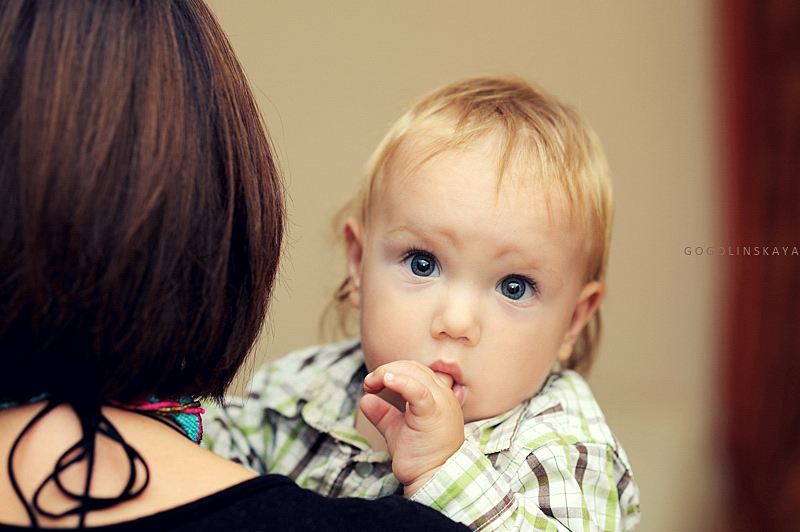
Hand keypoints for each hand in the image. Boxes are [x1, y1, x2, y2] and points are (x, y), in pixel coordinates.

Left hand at [360, 360, 464, 496]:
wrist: (431, 478)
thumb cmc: (419, 456)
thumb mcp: (397, 429)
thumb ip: (383, 413)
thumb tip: (365, 400)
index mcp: (438, 396)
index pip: (415, 370)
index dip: (392, 371)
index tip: (372, 384)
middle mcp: (443, 395)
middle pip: (413, 367)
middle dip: (386, 370)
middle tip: (369, 384)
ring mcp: (440, 402)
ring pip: (414, 373)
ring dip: (388, 373)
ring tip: (371, 384)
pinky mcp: (432, 413)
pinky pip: (418, 390)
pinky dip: (400, 382)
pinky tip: (386, 380)